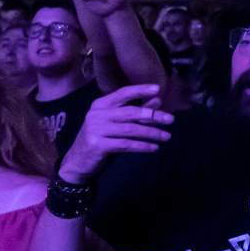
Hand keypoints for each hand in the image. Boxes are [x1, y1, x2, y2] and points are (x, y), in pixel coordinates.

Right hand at [57, 84, 172, 183]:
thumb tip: (158, 100)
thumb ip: (136, 111)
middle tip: (171, 120)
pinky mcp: (97, 144)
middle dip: (153, 115)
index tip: (158, 89)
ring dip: (152, 133)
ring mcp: (95, 129)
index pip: (123, 93)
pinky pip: (126, 144)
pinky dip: (142, 146)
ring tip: (166, 136)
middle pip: (130, 112)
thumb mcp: (116, 123)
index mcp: (100, 104)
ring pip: (131, 130)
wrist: (77, 162)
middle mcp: (96, 114)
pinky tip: (154, 148)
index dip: (140, 90)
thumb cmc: (100, 139)